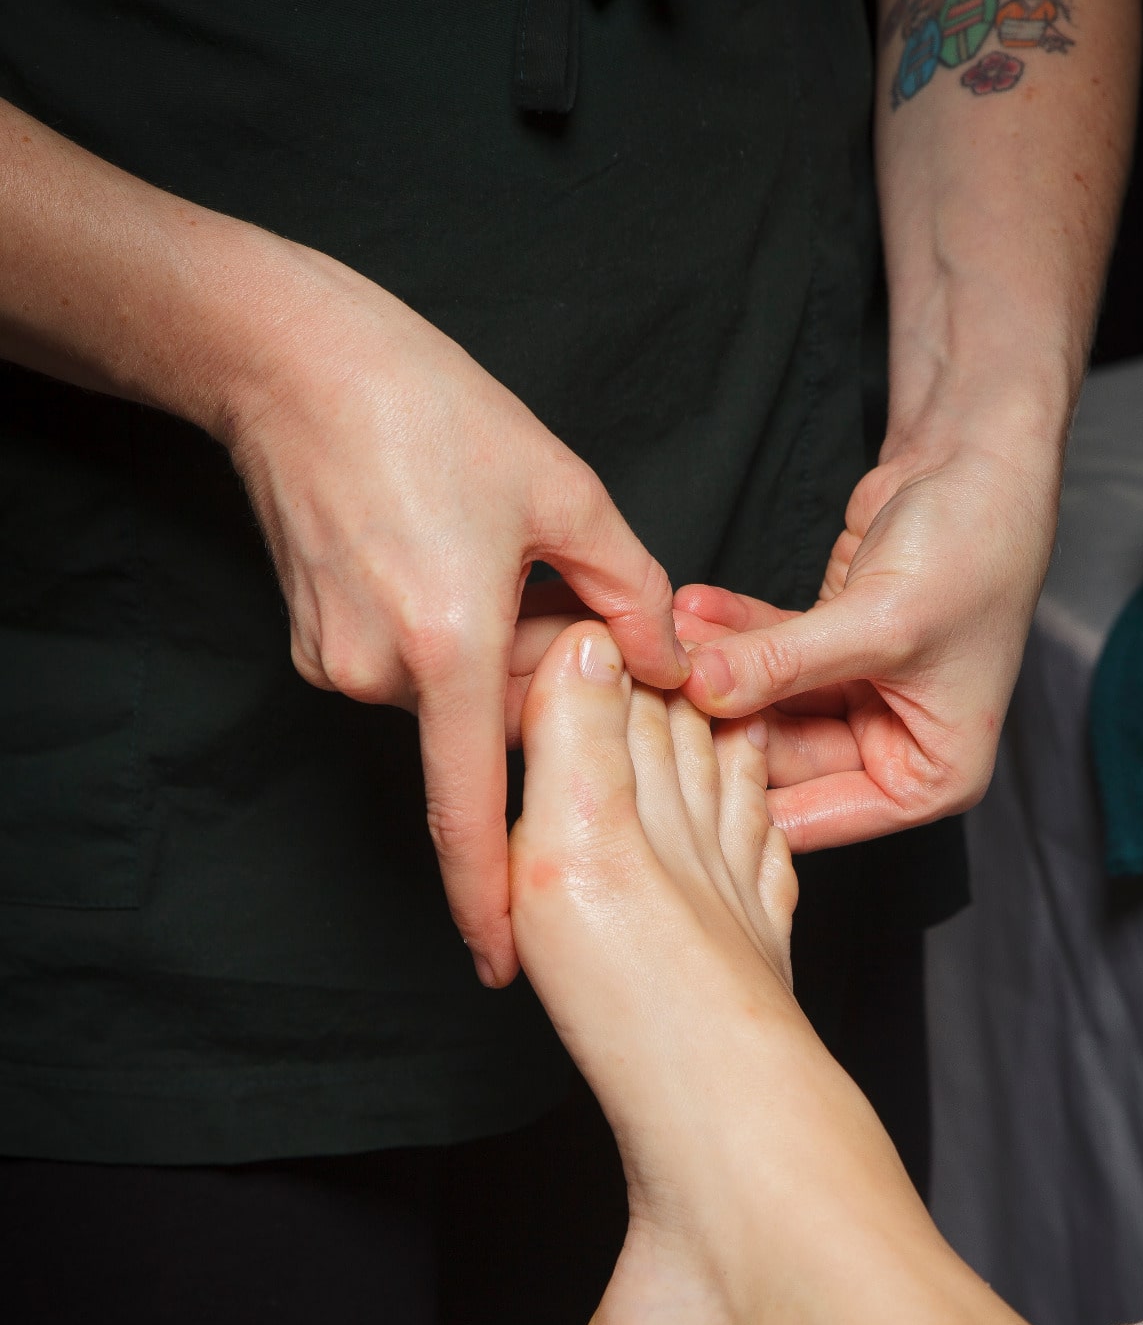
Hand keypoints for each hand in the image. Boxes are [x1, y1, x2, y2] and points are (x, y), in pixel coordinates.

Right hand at [227, 247, 687, 984]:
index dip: (488, 897)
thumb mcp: (563, 489)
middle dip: (525, 691)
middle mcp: (379, 672)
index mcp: (447, 646)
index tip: (503, 963)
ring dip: (482, 654)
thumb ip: (630, 594)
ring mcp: (335, 661)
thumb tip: (670, 667)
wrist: (288, 361)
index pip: (471, 809)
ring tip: (483, 551)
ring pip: (443, 694)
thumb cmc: (427, 409)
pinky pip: (402, 666)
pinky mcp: (313, 642)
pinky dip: (438, 636)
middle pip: (480, 725)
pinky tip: (436, 555)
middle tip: (538, 590)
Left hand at [675, 445, 1058, 850]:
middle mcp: (896, 745)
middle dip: (722, 722)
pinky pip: (767, 654)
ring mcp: (858, 696)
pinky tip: (690, 611)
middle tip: (659, 695)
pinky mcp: (828, 647)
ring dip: (717, 670)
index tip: (678, 775)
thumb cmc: (977, 549)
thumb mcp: (880, 622)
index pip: (821, 816)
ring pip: (766, 702)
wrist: (983, 461)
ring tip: (664, 644)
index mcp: (931, 775)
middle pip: (783, 759)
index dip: (749, 802)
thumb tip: (705, 691)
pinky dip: (731, 632)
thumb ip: (785, 663)